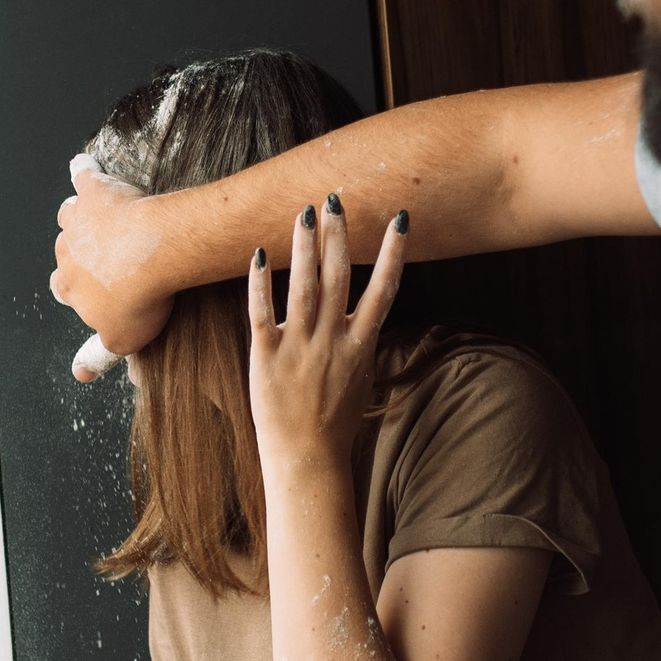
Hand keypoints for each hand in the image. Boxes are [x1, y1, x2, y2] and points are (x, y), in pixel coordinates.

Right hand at [52, 155, 168, 379]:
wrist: (157, 255)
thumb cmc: (141, 299)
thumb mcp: (121, 340)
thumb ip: (97, 356)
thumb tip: (79, 376)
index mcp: (69, 286)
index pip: (65, 289)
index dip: (79, 290)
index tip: (97, 291)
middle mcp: (66, 251)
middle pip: (65, 252)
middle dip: (80, 254)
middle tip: (104, 257)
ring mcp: (79, 220)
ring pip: (69, 216)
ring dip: (80, 218)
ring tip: (97, 219)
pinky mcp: (97, 192)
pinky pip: (83, 176)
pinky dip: (83, 170)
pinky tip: (83, 165)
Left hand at [246, 198, 407, 468]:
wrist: (308, 461)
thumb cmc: (335, 425)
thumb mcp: (360, 381)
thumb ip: (360, 345)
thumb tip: (367, 321)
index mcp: (360, 345)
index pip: (383, 290)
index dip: (393, 253)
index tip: (400, 219)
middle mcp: (333, 340)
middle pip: (340, 276)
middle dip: (339, 235)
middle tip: (336, 199)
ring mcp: (300, 347)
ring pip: (305, 286)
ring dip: (305, 246)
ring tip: (305, 212)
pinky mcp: (267, 357)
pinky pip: (262, 312)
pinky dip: (261, 283)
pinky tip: (260, 254)